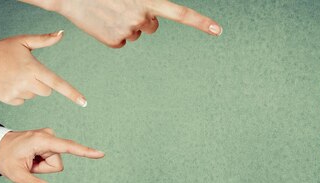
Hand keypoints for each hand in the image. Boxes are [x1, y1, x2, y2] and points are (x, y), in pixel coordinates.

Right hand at [0, 31, 85, 105]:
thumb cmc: (4, 48)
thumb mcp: (24, 41)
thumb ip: (44, 40)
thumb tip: (61, 34)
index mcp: (33, 68)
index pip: (57, 83)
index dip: (72, 93)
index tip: (84, 102)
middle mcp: (26, 82)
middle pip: (47, 91)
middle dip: (42, 84)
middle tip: (27, 72)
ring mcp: (16, 91)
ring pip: (34, 96)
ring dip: (29, 88)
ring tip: (14, 75)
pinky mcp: (8, 99)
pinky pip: (22, 101)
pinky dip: (18, 94)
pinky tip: (8, 82)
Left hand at [0, 128, 103, 182]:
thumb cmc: (4, 158)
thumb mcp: (16, 174)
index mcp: (41, 140)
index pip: (68, 147)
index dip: (85, 152)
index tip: (101, 154)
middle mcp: (48, 135)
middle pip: (57, 163)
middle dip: (44, 169)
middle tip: (27, 164)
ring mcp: (49, 137)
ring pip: (56, 163)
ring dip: (42, 166)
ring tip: (28, 160)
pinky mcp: (49, 140)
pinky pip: (52, 158)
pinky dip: (42, 162)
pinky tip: (31, 157)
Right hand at [31, 0, 221, 47]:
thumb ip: (145, 2)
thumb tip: (153, 18)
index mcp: (148, 0)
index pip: (181, 13)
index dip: (200, 22)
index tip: (217, 29)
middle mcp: (142, 17)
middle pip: (152, 26)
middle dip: (142, 18)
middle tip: (123, 6)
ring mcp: (129, 31)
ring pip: (136, 33)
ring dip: (126, 24)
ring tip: (108, 11)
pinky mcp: (115, 41)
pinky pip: (121, 41)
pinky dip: (113, 33)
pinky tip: (102, 21)